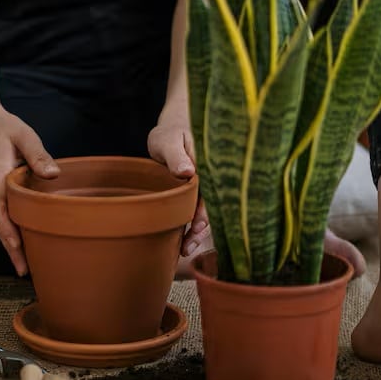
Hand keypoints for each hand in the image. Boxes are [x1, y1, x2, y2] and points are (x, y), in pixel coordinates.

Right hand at [0, 107, 59, 275]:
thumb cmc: (3, 126)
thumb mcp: (24, 134)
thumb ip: (38, 154)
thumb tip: (53, 174)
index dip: (8, 233)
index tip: (19, 251)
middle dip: (9, 248)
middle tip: (25, 271)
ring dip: (8, 242)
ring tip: (23, 264)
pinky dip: (5, 230)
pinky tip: (18, 241)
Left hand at [147, 113, 209, 256]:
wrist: (172, 131)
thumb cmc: (170, 133)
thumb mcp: (169, 140)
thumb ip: (176, 155)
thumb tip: (187, 172)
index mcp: (209, 166)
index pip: (211, 192)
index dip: (205, 211)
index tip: (197, 226)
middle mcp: (211, 179)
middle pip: (211, 206)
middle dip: (201, 227)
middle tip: (188, 245)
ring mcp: (206, 188)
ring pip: (206, 212)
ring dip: (197, 231)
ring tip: (186, 249)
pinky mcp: (198, 194)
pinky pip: (198, 211)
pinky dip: (192, 225)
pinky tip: (184, 241)